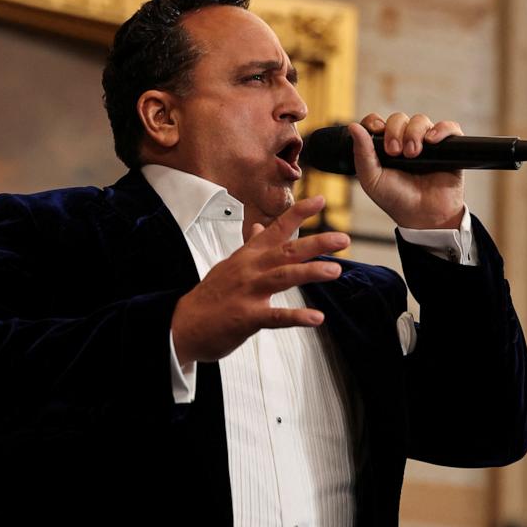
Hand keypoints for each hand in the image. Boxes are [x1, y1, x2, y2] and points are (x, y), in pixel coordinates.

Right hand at [171, 195, 348, 365]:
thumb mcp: (229, 266)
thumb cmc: (209, 297)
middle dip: (316, 243)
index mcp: (248, 257)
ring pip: (283, 276)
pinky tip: (316, 317)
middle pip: (286, 250)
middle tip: (343, 238)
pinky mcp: (247, 317)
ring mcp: (248, 292)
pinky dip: (297, 317)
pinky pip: (276, 316)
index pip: (275, 229)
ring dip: (310, 272)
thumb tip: (260, 226)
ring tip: (335, 270)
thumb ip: (250, 247)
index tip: (320, 200)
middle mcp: (250, 270)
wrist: (183, 325)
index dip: (298, 214)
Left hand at [350, 112, 464, 229]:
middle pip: (399, 118)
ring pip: (421, 120)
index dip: (375, 122)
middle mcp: (404, 141)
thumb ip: (362, 154)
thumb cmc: (396, 199)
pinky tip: (432, 142)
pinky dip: (441, 130)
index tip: (376, 131)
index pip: (377, 122)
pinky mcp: (448, 148)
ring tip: (413, 154)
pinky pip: (449, 127)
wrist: (422, 217)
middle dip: (395, 131)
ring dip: (414, 133)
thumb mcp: (372, 180)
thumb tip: (352, 126)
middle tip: (395, 152)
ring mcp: (426, 143)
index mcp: (384, 147)